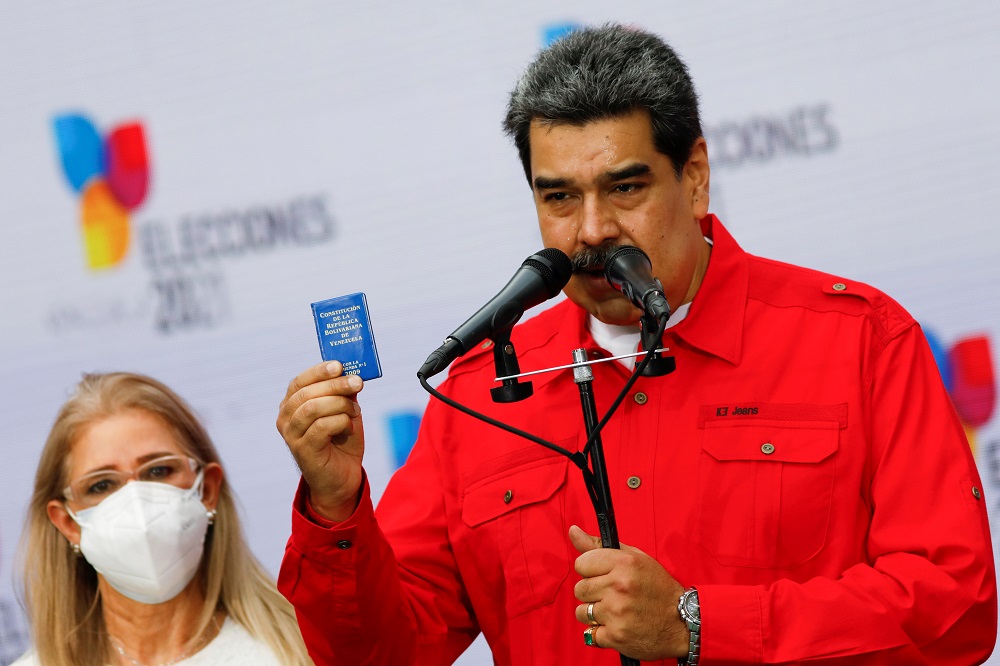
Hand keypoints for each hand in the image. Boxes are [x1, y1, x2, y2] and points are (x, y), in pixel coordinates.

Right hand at [277, 361, 365, 520]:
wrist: (342, 479)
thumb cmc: (341, 442)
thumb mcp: (344, 411)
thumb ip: (344, 392)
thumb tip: (351, 371)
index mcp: (291, 406)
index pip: (299, 382)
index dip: (318, 371)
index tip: (339, 365)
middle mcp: (286, 419)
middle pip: (307, 393)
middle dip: (336, 384)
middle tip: (357, 382)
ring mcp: (292, 436)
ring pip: (313, 407)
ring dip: (340, 404)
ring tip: (355, 411)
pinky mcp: (303, 450)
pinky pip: (322, 426)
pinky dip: (341, 422)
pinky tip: (349, 428)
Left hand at [570, 525, 688, 660]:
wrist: (682, 623)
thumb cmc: (657, 588)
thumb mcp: (634, 558)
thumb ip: (599, 545)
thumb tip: (573, 531)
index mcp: (624, 563)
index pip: (581, 563)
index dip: (591, 571)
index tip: (603, 576)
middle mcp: (619, 586)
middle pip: (579, 589)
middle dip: (592, 593)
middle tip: (613, 595)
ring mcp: (617, 613)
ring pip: (581, 612)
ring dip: (594, 614)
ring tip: (615, 612)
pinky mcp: (616, 636)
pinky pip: (590, 634)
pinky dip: (602, 633)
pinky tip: (618, 626)